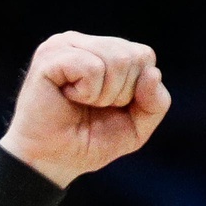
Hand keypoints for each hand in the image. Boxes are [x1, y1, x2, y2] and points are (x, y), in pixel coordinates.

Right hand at [0, 32, 170, 188]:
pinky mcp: (50, 57)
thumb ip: (155, 103)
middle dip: (121, 94)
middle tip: (92, 107)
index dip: (136, 90)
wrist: (51, 163)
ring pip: (116, 60)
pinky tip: (67, 97)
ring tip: (80, 103)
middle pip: (132, 56)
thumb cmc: (87, 142)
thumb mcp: (135, 128)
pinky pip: (92, 69)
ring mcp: (65, 45)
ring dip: (103, 95)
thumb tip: (152, 73)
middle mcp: (83, 41)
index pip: (143, 55)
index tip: (109, 107)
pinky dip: (87, 93)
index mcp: (103, 51)